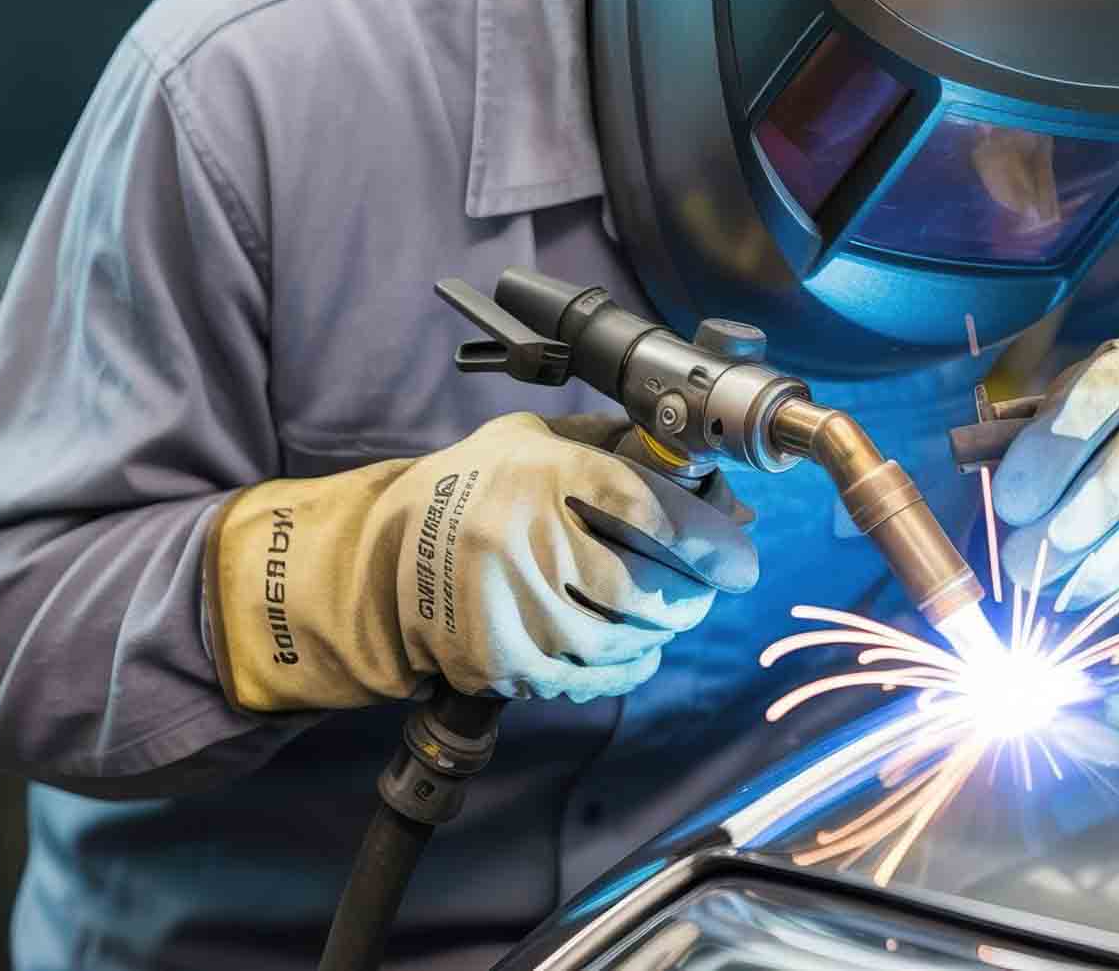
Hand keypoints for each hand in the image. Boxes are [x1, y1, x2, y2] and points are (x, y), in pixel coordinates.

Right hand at [206, 413, 752, 711]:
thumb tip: (703, 475)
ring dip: (659, 635)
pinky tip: (636, 653)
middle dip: (691, 594)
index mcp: (540, 476)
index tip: (735, 551)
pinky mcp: (497, 658)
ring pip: (621, 641)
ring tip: (667, 617)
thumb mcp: (534, 439)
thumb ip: (615, 447)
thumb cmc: (473, 486)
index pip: (649, 513)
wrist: (383, 550)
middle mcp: (523, 541)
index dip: (707, 538)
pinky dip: (623, 670)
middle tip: (705, 589)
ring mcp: (507, 607)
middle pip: (644, 588)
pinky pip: (585, 678)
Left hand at [992, 329, 1118, 613]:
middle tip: (1019, 564)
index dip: (1035, 468)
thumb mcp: (1093, 391)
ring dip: (1087, 578)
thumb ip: (1036, 423)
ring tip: (1053, 587)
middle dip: (1052, 540)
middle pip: (1110, 490)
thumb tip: (972, 458)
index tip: (1009, 505)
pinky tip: (1103, 591)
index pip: (1080, 418)